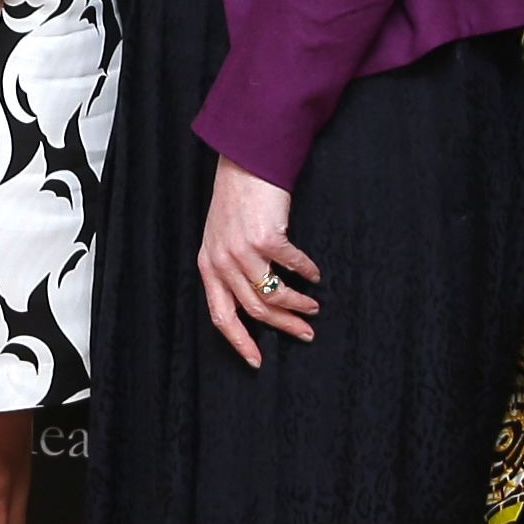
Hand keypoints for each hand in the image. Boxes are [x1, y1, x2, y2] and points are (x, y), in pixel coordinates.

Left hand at [197, 158, 318, 367]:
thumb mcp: (219, 238)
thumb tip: (255, 301)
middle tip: (306, 334)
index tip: (257, 361)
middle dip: (283, 326)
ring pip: (273, 294)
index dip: (239, 342)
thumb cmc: (235, 201)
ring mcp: (243, 251)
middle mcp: (222, 262)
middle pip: (254, 310)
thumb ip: (229, 268)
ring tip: (314, 308)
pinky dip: (307, 273)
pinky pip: (292, 266)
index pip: (220, 316)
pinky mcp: (266, 237)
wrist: (244, 162)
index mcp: (208, 266)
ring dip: (297, 305)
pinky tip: (315, 275)